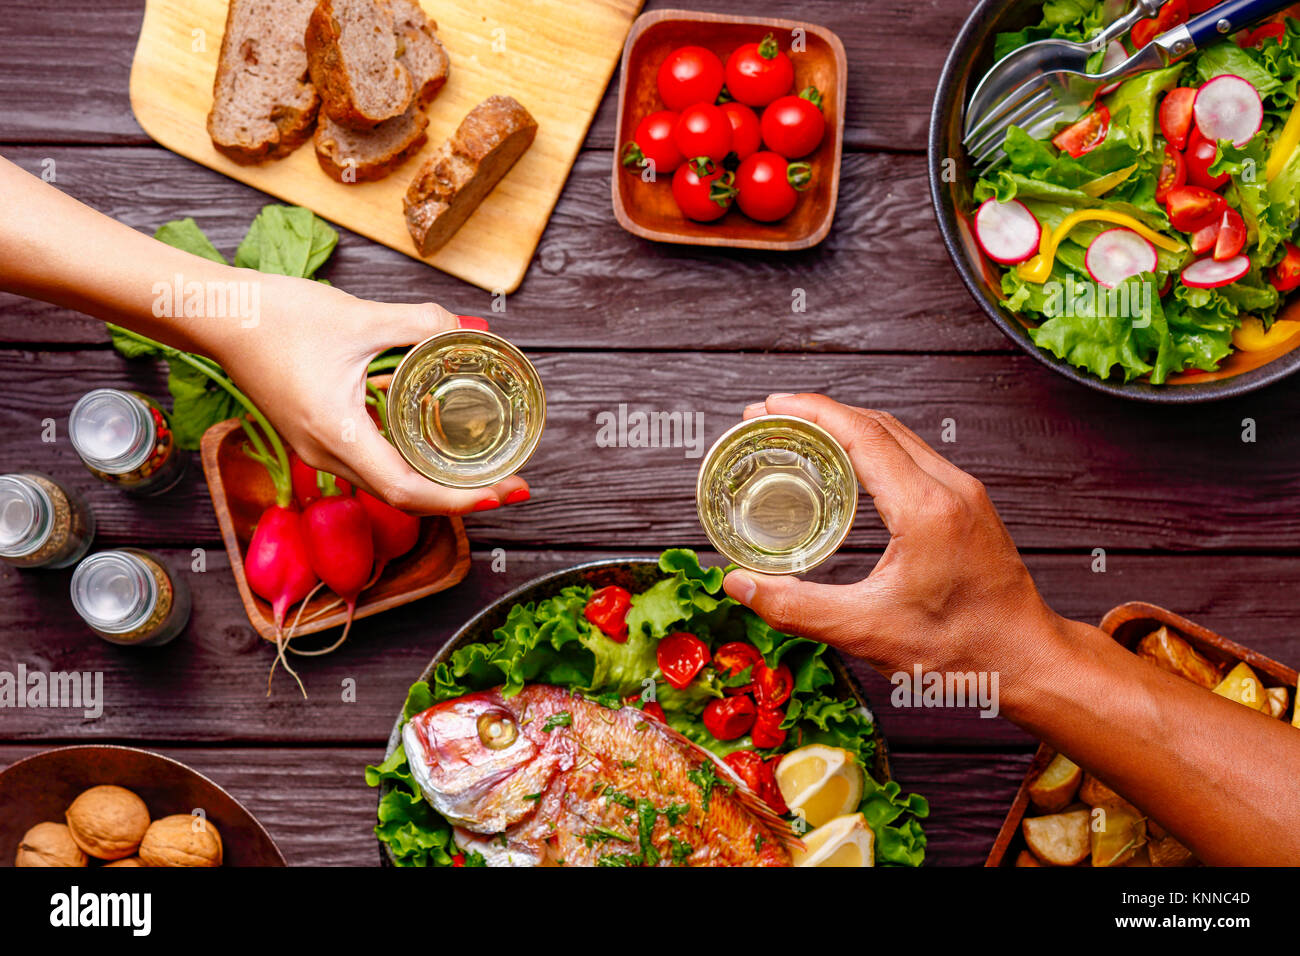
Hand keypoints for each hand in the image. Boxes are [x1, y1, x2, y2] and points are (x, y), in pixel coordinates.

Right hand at [210, 275, 529, 514]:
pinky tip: (438, 448)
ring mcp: (319, 450)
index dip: (459, 498)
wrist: (219, 315)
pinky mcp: (317, 436)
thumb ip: (420, 322)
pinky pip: (373, 465)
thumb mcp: (359, 315)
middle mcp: (327, 454)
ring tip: (486, 472)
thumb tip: (468, 328)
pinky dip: (411, 465)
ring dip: (439, 485)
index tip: (501, 493)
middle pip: (404, 497)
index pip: (407, 489)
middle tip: (511, 485)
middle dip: (463, 497)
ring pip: (389, 485)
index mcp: (338, 433)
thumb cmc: (278, 316)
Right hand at [721, 393, 1069, 688]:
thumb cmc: (962, 650)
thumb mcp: (867, 631)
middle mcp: (950, 489)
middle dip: (818, 413)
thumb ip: (796, 607)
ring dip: (846, 426)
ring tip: (798, 436)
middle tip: (769, 419)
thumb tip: (739, 585)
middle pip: (876, 423)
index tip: (768, 406)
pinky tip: (845, 467)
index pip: (861, 433)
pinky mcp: (970, 506)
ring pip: (898, 435)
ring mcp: (965, 494)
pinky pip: (914, 456)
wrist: (1028, 661)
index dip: (809, 412)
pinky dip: (872, 447)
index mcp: (926, 509)